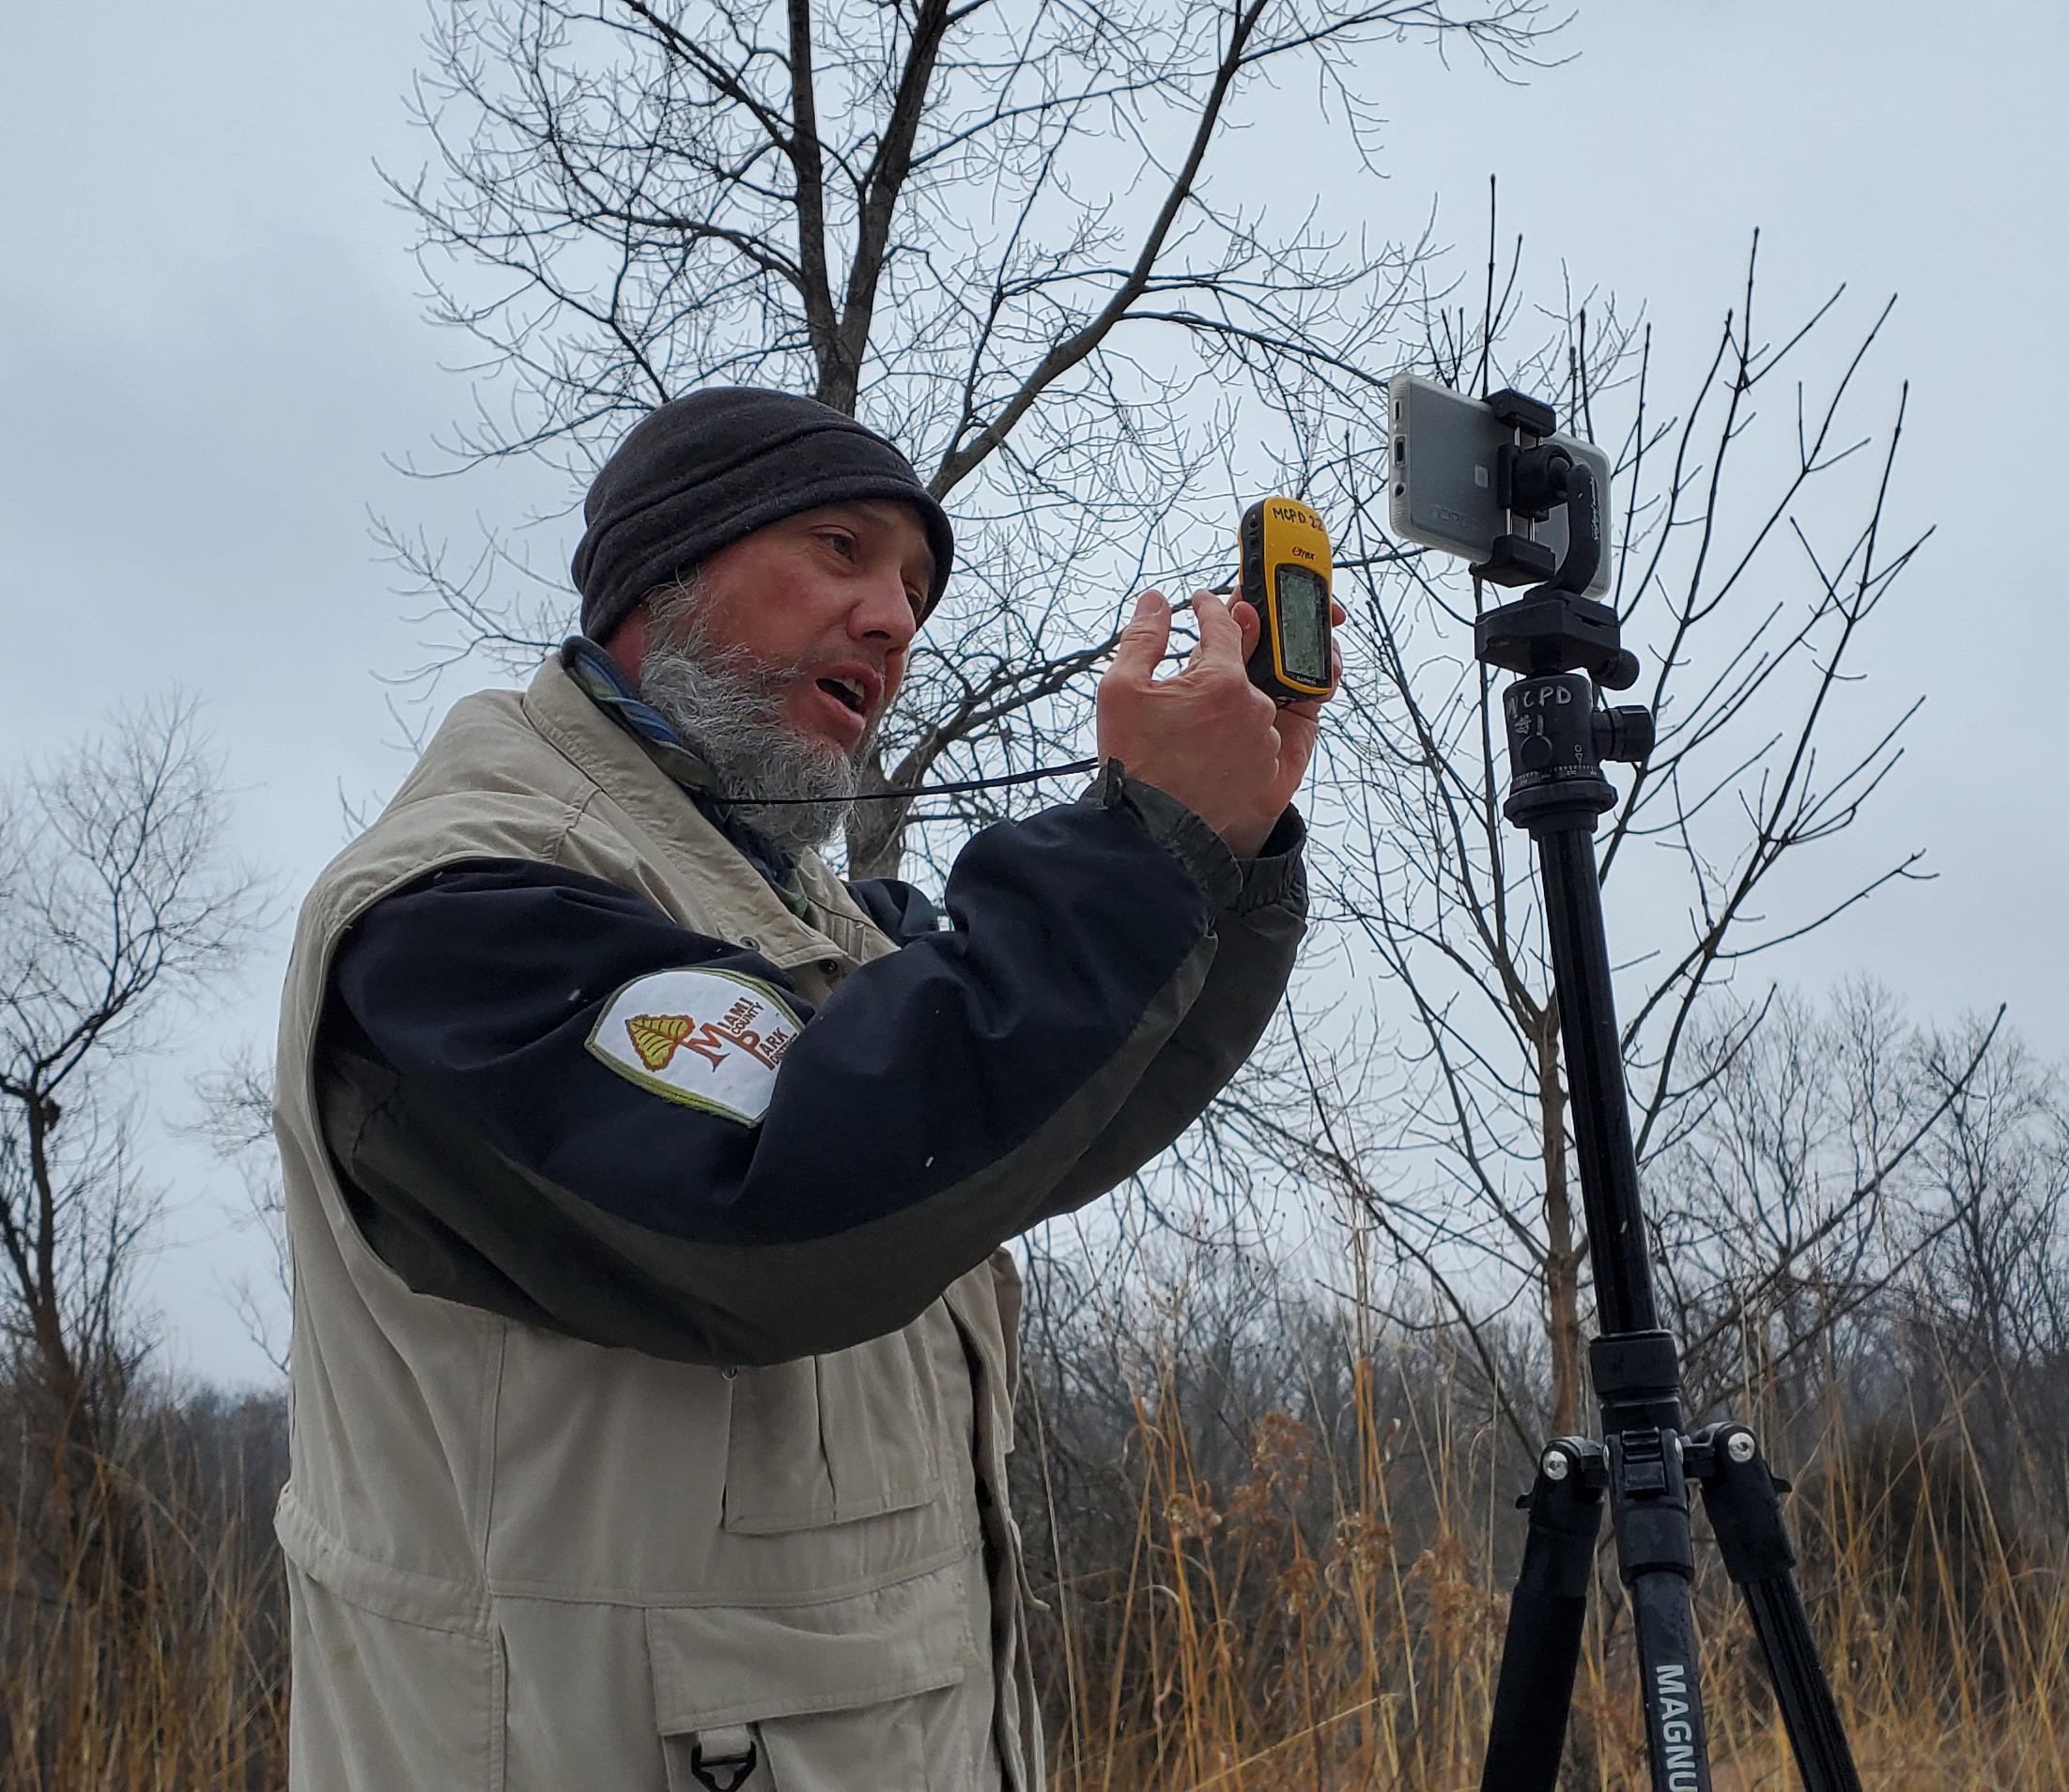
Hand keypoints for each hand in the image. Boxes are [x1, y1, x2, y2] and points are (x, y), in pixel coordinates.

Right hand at [1095, 588, 1338, 858]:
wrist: (1152, 827)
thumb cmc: (1134, 758)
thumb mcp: (1122, 687)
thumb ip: (1143, 638)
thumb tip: (1156, 602)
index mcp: (1223, 679)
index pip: (1224, 624)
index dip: (1208, 607)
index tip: (1200, 601)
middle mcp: (1254, 706)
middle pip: (1234, 670)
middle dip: (1209, 670)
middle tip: (1180, 685)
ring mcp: (1263, 741)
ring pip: (1244, 706)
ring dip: (1221, 706)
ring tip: (1186, 727)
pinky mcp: (1265, 770)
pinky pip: (1251, 739)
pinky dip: (1230, 737)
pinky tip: (1201, 749)